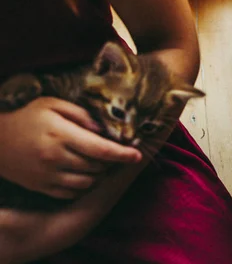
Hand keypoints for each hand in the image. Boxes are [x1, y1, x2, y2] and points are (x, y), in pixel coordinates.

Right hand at [0, 97, 141, 198]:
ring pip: (87, 182)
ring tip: (99, 162)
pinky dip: (84, 186)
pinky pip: (71, 193)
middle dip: (111, 162)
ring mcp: (47, 175)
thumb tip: (103, 129)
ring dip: (99, 174)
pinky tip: (84, 173)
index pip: (101, 150)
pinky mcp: (41, 186)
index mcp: (61, 135)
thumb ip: (81, 114)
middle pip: (97, 167)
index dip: (123, 154)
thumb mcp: (52, 104)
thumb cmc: (27, 116)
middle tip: (113, 152)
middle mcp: (55, 158)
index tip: (138, 155)